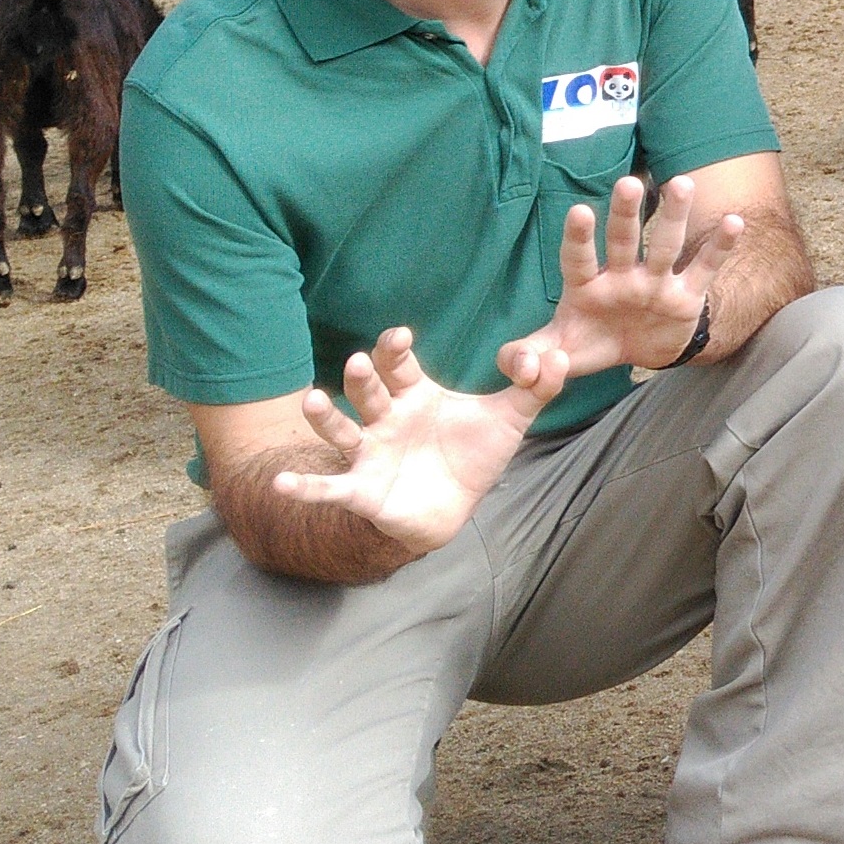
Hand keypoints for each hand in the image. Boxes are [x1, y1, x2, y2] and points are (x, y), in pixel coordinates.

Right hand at [274, 326, 559, 559]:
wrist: (454, 508)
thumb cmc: (472, 456)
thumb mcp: (508, 421)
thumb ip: (534, 388)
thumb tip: (560, 355)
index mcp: (414, 395)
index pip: (400, 364)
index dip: (395, 348)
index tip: (399, 335)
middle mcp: (384, 418)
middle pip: (367, 391)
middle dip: (362, 376)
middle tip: (359, 361)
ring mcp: (368, 452)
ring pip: (340, 429)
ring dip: (323, 416)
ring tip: (312, 400)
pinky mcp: (360, 489)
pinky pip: (329, 488)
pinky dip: (305, 487)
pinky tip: (282, 486)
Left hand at [502, 176, 732, 383]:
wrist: (636, 352)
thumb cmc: (591, 343)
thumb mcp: (558, 352)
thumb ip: (526, 355)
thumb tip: (518, 367)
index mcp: (586, 286)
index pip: (578, 259)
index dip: (579, 238)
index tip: (579, 211)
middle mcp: (621, 276)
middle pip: (622, 240)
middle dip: (625, 213)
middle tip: (628, 183)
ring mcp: (655, 283)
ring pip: (664, 245)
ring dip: (674, 215)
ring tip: (681, 184)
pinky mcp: (686, 295)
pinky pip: (704, 269)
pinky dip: (719, 247)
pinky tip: (734, 222)